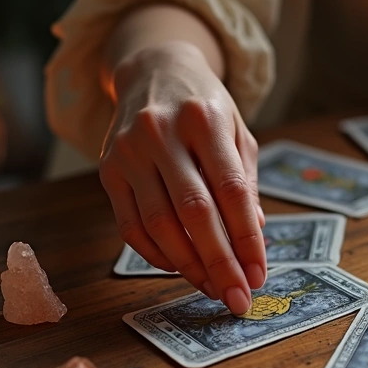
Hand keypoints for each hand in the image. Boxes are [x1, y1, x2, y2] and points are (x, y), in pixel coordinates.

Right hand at [99, 41, 265, 313]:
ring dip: (189, 266)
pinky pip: (130, 225)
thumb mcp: (237, 131)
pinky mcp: (107, 169)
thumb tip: (253, 234)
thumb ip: (246, 181)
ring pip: (159, 224)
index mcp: (205, 120)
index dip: (247, 238)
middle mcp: (163, 133)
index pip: (231, 191)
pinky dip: (155, 255)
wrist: (153, 70)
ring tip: (212, 288)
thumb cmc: (204, 107)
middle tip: (238, 297)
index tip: (260, 274)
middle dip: (220, 262)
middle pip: (195, 212)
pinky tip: (179, 268)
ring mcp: (129, 151)